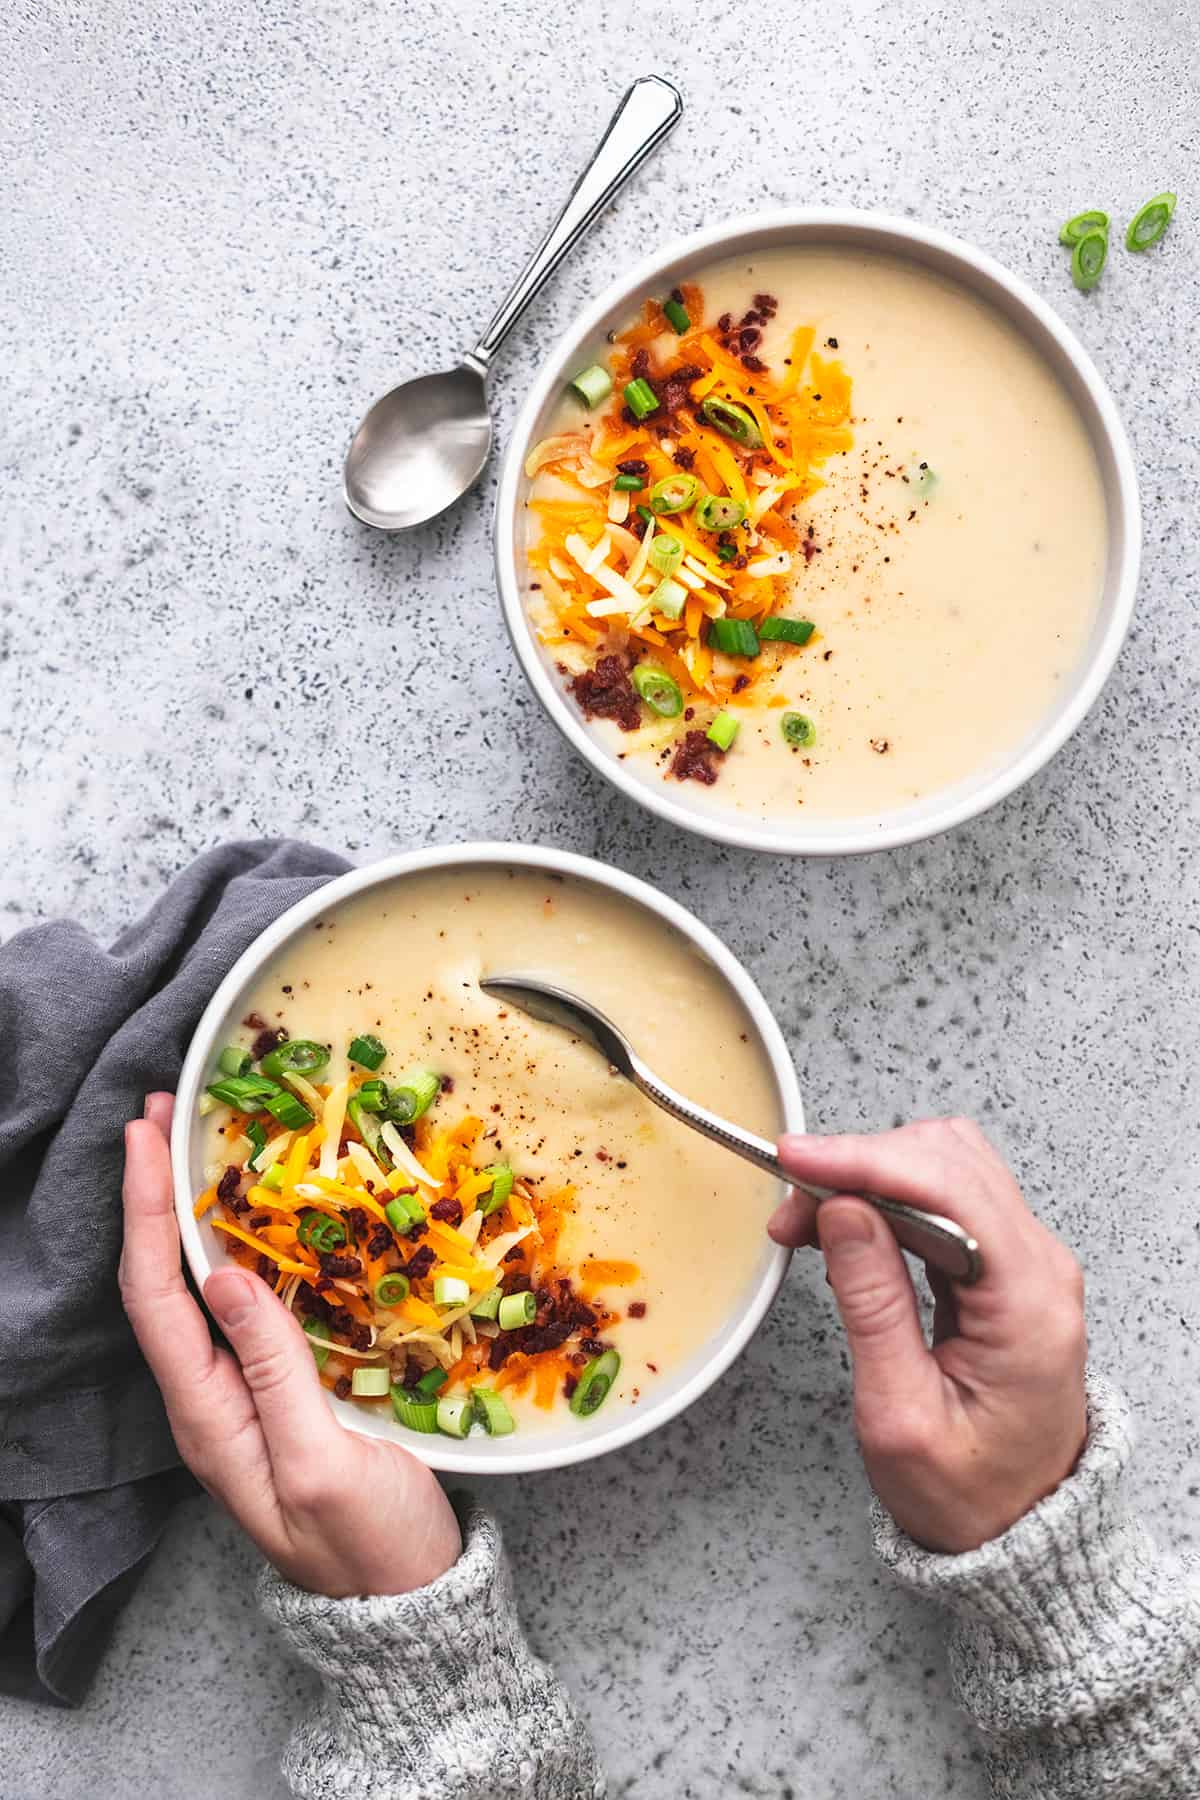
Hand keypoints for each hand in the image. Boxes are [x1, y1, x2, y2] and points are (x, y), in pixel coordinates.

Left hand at [119, 1093, 461, 1595]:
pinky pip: (248, 1306)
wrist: (408, 1610)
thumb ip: (275, 1372)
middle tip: (165, 1114)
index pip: (154, 1296)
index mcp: (208, 1418)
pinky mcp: (284, 1394)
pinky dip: (246, 1246)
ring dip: (194, 1213)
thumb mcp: (322, 1464)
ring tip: (202, 1144)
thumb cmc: (369, 1548)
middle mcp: (211, 1401)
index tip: (145, 1136)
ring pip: (202, 1289)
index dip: (146, 1211)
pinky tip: (265, 1217)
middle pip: (164, 1282)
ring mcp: (245, 1397)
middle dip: (156, 1194)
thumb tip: (228, 1278)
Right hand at [770, 1118, 1087, 1553]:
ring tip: (809, 1220)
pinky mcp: (1006, 1267)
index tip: (799, 1161)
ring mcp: (1028, 1263)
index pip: (949, 1189)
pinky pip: (947, 1201)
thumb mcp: (901, 1414)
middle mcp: (1041, 1268)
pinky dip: (889, 1198)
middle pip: (949, 1162)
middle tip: (792, 1205)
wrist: (1024, 1533)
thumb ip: (873, 1305)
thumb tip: (844, 1212)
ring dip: (872, 1176)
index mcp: (1028, 1304)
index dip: (867, 1161)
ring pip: (947, 1168)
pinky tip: (846, 1227)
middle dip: (861, 1165)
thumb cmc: (970, 1494)